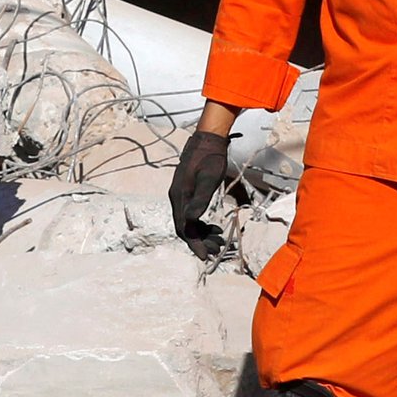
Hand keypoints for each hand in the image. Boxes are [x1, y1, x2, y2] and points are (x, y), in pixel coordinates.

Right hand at [169, 121, 232, 258]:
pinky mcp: (187, 192)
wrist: (208, 140)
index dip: (195, 243)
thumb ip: (201, 199)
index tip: (205, 256)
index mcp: (180, 196)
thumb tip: (192, 220)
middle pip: (185, 227)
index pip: (185, 227)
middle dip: (200, 241)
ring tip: (219, 239)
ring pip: (189, 222)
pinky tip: (214, 227)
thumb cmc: (211, 158)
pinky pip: (191, 214)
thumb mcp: (209, 179)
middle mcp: (177, 197)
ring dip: (203, 233)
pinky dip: (202, 223)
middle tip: (217, 248)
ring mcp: (181, 195)